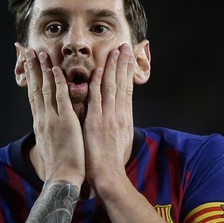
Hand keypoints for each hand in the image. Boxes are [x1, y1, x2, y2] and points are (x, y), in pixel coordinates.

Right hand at [22, 46, 85, 184]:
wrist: (62, 179)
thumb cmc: (60, 165)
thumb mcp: (50, 144)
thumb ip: (49, 130)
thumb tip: (48, 124)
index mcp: (40, 122)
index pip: (33, 94)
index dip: (30, 78)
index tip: (27, 64)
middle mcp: (43, 118)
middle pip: (35, 88)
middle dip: (32, 68)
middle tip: (28, 51)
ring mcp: (53, 119)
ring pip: (46, 89)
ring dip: (43, 70)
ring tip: (40, 53)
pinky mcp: (65, 122)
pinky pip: (61, 98)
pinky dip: (58, 83)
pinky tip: (56, 70)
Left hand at [83, 43, 136, 190]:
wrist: (109, 176)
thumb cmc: (113, 161)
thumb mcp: (122, 139)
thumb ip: (121, 124)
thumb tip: (121, 115)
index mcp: (125, 117)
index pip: (127, 88)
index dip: (127, 71)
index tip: (128, 57)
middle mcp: (119, 114)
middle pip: (121, 83)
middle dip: (123, 63)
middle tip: (125, 46)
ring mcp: (107, 117)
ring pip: (110, 87)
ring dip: (112, 68)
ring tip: (115, 51)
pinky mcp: (95, 122)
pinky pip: (95, 99)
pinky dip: (96, 84)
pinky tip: (96, 71)